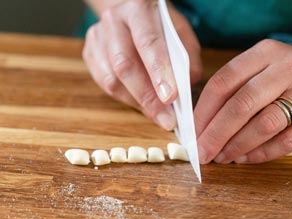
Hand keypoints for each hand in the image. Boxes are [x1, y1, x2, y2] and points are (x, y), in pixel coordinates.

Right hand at [83, 0, 201, 129]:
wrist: (134, 15)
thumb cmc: (160, 26)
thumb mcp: (181, 33)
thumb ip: (187, 57)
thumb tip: (187, 86)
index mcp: (138, 9)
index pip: (148, 42)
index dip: (159, 73)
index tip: (171, 98)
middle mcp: (113, 20)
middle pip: (124, 64)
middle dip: (147, 97)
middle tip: (166, 119)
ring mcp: (98, 37)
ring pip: (111, 79)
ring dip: (137, 103)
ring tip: (158, 115)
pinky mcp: (90, 53)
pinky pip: (104, 84)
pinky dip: (126, 99)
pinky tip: (143, 104)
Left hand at [195, 39, 291, 163]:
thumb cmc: (289, 77)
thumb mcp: (263, 68)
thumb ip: (234, 89)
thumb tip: (200, 125)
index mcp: (265, 52)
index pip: (224, 81)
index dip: (203, 111)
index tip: (191, 133)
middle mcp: (288, 66)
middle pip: (242, 104)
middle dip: (216, 134)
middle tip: (203, 153)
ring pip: (265, 124)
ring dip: (238, 146)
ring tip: (223, 157)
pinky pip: (288, 141)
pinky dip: (262, 153)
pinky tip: (246, 158)